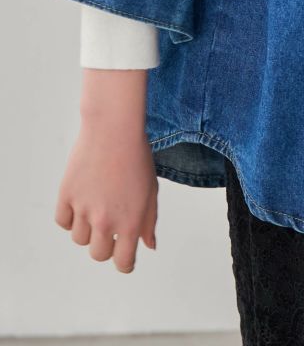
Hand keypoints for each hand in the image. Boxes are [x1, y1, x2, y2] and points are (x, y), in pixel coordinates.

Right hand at [54, 92, 158, 273]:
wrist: (114, 130)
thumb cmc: (137, 158)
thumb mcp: (151, 191)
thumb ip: (149, 222)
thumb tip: (148, 246)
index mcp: (130, 222)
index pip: (123, 262)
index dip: (125, 263)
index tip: (124, 256)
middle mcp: (105, 221)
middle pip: (98, 254)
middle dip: (105, 245)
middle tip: (110, 225)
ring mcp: (84, 209)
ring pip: (79, 239)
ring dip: (87, 229)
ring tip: (97, 205)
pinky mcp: (66, 196)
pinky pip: (63, 222)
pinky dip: (70, 217)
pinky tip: (82, 201)